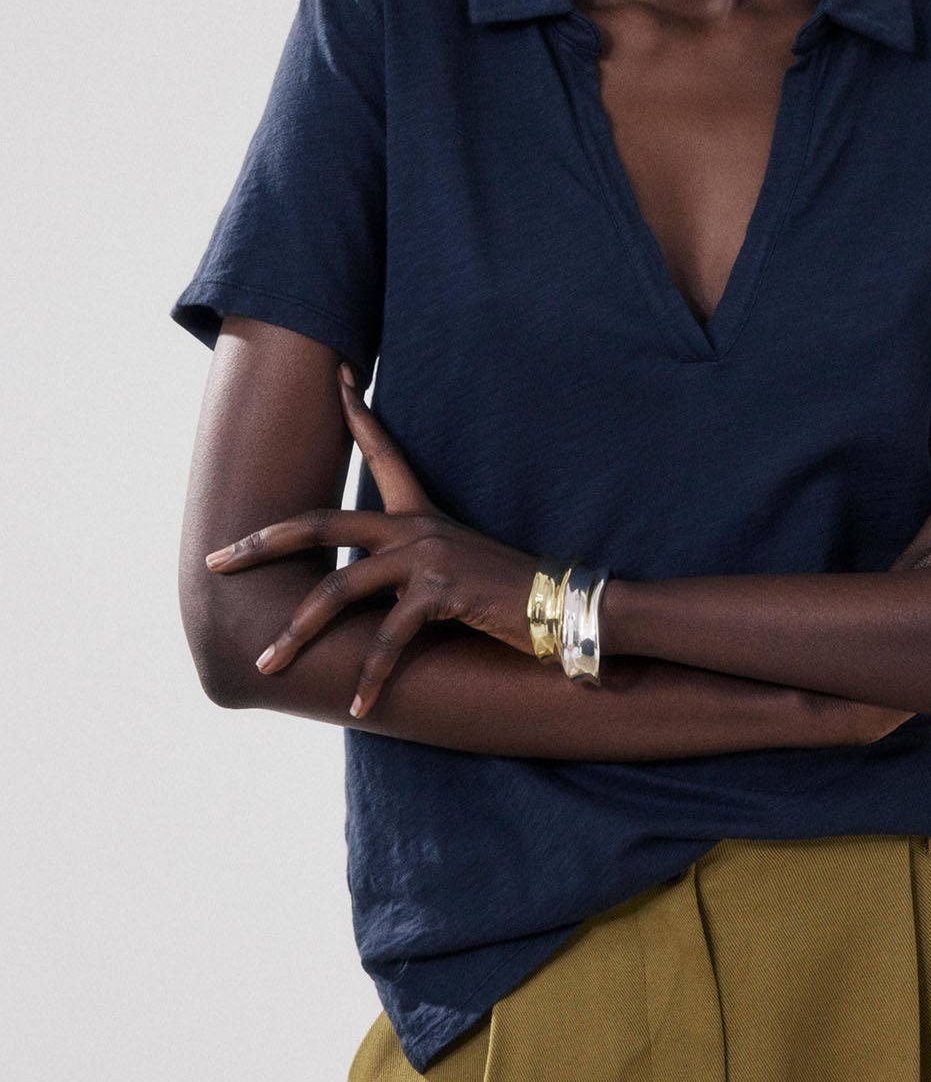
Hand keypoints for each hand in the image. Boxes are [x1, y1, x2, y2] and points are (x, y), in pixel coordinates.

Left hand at [204, 361, 540, 720]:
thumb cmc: (507, 593)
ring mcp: (427, 557)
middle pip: (321, 522)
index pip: (383, 450)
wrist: (562, 607)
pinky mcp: (442, 593)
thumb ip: (410, 568)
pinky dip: (370, 676)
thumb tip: (362, 589)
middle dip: (262, 544)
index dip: (359, 412)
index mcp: (419, 514)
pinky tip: (356, 703)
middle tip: (217, 560)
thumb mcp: (455, 565)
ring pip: (339, 589)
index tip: (338, 378)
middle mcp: (416, 527)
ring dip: (298, 632)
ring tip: (267, 663)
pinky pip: (388, 639)